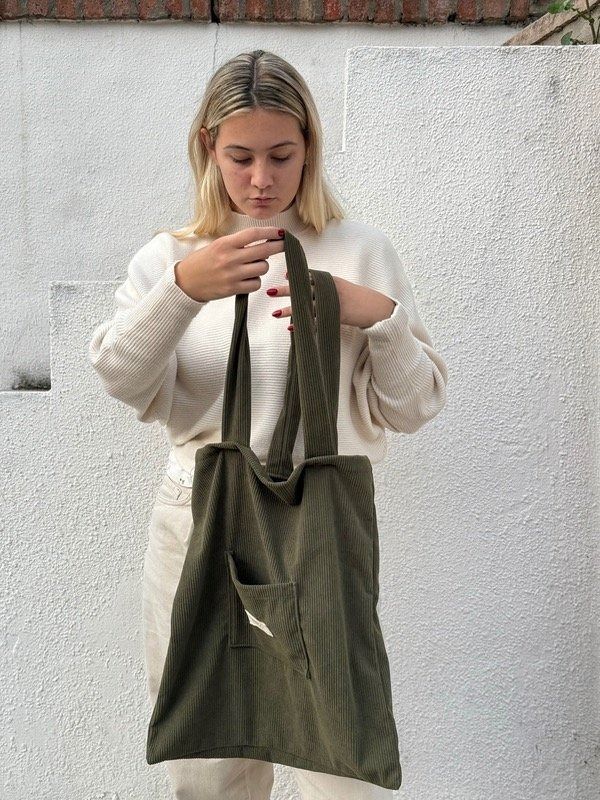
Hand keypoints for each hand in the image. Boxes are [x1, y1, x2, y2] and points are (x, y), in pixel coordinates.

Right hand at [174, 226, 284, 302]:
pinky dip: (256, 281)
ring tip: (253, 266)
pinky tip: (248, 279)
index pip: (253, 234)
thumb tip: (264, 245)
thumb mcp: (217, 246)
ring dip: (263, 266)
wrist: (186, 282)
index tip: (281, 232)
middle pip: (264, 250)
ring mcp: (232, 274)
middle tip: (285, 246)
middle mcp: (230, 258)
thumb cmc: (203, 262)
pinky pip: (256, 283)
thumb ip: (238, 244)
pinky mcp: (233, 289)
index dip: (270, 232)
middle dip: (279, 247)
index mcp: (225, 244)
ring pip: (263, 267)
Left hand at [266, 271, 395, 328]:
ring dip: (290, 310)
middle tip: (270, 292)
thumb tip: (302, 281)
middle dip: (286, 291)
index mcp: (329, 281)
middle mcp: (329, 290)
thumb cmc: (353, 297)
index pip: (310, 276)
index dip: (296, 275)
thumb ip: (322, 284)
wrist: (372, 308)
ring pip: (306, 307)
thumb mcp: (338, 286)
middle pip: (303, 290)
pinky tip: (291, 327)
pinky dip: (302, 325)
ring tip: (275, 313)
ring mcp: (331, 304)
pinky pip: (314, 322)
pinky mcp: (334, 317)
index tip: (283, 275)